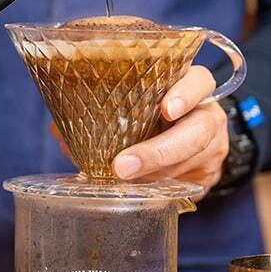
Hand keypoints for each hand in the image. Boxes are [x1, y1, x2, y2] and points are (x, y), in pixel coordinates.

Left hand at [50, 66, 229, 197]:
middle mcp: (208, 116)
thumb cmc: (153, 109)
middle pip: (196, 132)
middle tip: (122, 167)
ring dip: (149, 175)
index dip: (186, 93)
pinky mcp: (206, 176)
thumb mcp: (140, 96)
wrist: (188, 137)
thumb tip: (58, 129)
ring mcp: (212, 148)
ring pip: (186, 165)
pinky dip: (153, 188)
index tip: (165, 110)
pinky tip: (132, 190)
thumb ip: (106, 102)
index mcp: (193, 86)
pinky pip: (182, 186)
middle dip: (158, 151)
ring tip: (115, 180)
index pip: (200, 81)